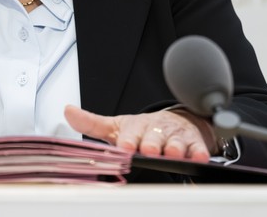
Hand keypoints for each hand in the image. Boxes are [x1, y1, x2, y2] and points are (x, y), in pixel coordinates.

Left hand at [64, 104, 215, 161]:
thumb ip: (92, 123)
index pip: (130, 134)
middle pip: (153, 138)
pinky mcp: (193, 142)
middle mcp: (155, 130)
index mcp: (135, 127)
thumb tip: (67, 111)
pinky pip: (196, 147)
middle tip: (148, 149)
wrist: (175, 121)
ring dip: (174, 147)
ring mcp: (174, 136)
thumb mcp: (117, 125)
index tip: (125, 146)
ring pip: (175, 142)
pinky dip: (198, 151)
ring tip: (172, 152)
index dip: (128, 140)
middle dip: (151, 143)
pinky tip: (199, 156)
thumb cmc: (142, 129)